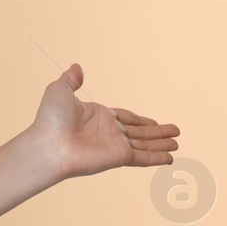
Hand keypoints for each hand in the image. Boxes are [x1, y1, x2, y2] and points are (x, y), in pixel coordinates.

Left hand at [30, 62, 180, 180]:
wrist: (49, 143)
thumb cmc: (51, 119)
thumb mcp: (59, 91)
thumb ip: (70, 80)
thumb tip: (76, 67)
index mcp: (98, 117)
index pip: (126, 118)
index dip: (141, 120)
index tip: (154, 122)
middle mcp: (108, 132)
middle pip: (140, 132)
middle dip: (157, 132)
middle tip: (175, 132)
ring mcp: (114, 146)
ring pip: (145, 144)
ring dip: (162, 144)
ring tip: (177, 143)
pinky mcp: (119, 157)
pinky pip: (143, 157)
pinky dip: (157, 158)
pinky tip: (171, 158)